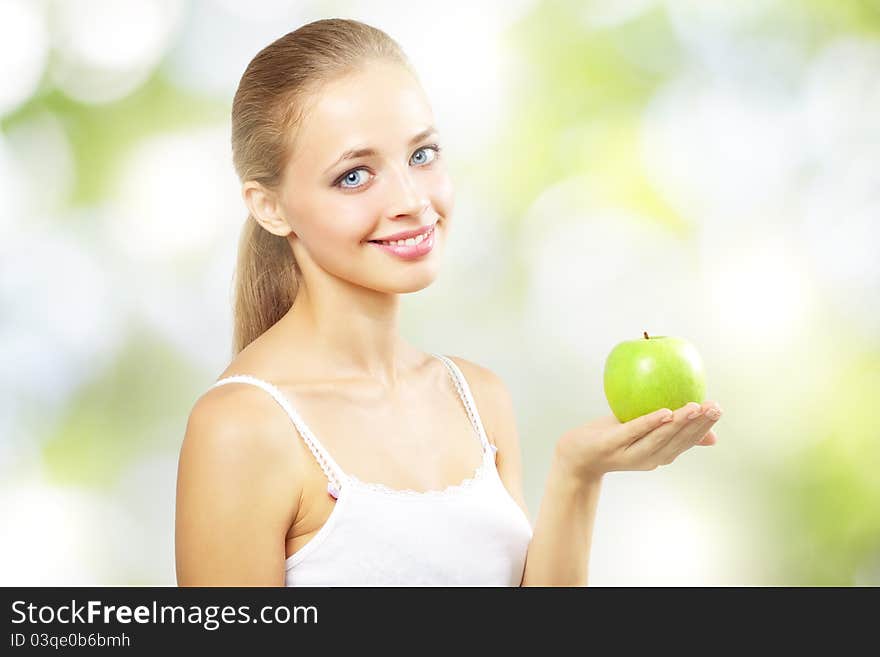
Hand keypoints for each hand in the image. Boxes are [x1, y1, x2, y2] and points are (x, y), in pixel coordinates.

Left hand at [555, 401, 722, 480]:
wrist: (575, 455)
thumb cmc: (612, 439)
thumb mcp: (643, 433)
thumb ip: (671, 431)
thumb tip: (711, 436)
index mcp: (658, 455)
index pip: (686, 442)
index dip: (704, 427)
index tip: (719, 409)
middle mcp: (647, 458)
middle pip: (677, 441)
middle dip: (698, 424)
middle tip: (715, 406)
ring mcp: (629, 453)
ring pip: (659, 438)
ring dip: (680, 423)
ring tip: (696, 407)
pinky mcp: (611, 445)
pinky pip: (634, 432)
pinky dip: (650, 423)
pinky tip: (665, 412)